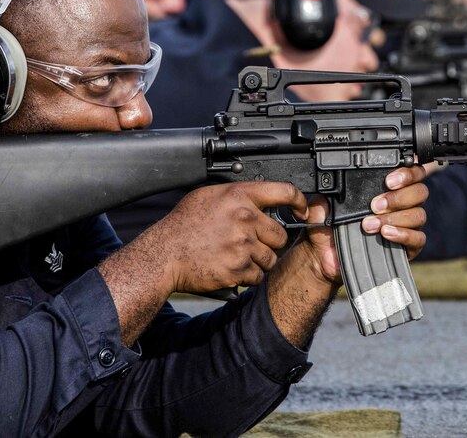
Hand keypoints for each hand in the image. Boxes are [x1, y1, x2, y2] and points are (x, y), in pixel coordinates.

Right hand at [147, 181, 308, 293]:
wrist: (163, 255)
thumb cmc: (183, 225)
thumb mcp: (209, 196)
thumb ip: (238, 195)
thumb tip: (262, 197)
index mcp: (239, 196)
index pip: (285, 192)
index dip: (300, 202)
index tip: (303, 210)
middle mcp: (245, 218)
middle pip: (281, 234)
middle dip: (269, 241)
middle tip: (249, 243)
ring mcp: (243, 245)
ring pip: (271, 258)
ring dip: (259, 260)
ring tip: (235, 255)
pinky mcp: (239, 269)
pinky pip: (258, 275)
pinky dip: (248, 276)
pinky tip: (231, 267)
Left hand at [300, 165, 428, 284]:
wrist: (327, 258)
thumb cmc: (330, 229)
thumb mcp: (323, 208)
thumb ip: (326, 196)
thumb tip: (328, 189)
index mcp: (390, 188)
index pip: (412, 173)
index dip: (407, 173)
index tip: (389, 180)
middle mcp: (404, 204)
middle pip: (420, 192)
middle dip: (399, 197)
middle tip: (375, 204)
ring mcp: (408, 225)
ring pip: (418, 214)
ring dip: (395, 217)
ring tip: (370, 224)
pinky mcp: (409, 246)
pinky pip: (418, 238)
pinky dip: (403, 234)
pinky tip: (386, 234)